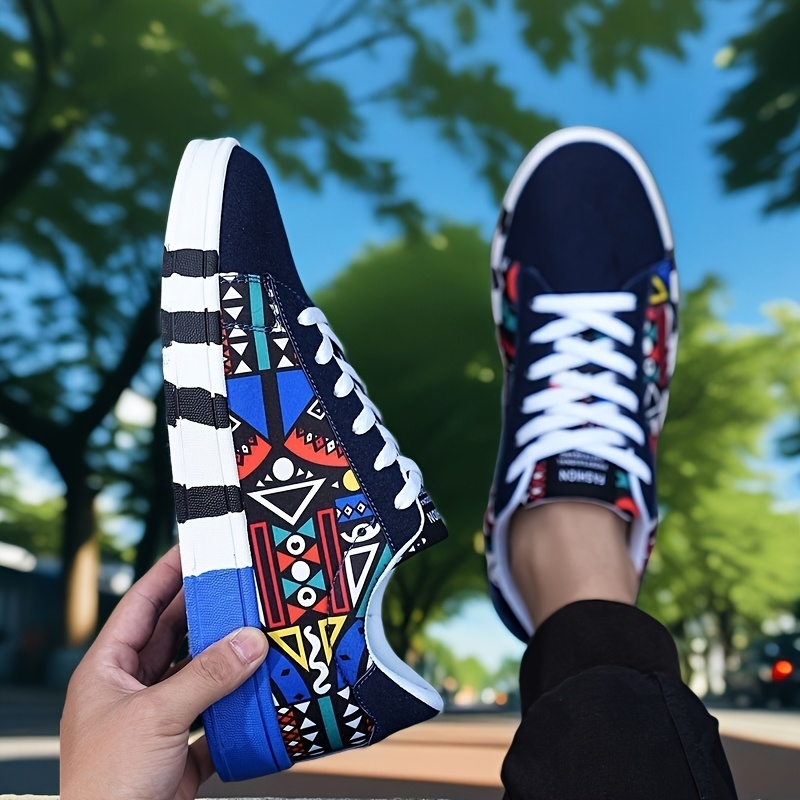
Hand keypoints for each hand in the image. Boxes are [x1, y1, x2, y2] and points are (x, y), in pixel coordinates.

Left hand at [60, 546, 267, 799]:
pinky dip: (238, 707)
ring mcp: (155, 722)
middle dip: (208, 614)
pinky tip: (260, 692)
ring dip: (228, 661)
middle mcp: (129, 692)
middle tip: (241, 587)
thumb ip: (207, 675)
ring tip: (260, 633)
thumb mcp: (157, 717)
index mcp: (106, 672)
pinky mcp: (179, 752)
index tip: (196, 548)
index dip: (166, 574)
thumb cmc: (106, 789)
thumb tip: (250, 639)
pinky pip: (214, 717)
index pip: (139, 606)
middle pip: (173, 637)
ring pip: (198, 676)